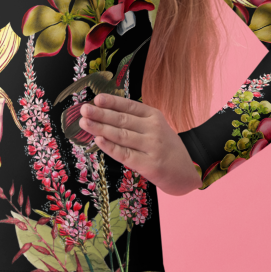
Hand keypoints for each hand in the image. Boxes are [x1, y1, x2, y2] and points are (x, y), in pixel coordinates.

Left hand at [78, 93, 202, 194]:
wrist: (186, 173)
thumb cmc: (166, 148)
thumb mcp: (156, 127)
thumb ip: (135, 120)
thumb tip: (104, 112)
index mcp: (154, 116)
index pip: (129, 106)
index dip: (112, 102)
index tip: (96, 98)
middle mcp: (154, 129)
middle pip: (122, 120)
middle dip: (100, 114)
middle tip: (83, 110)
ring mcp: (152, 147)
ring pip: (121, 135)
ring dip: (100, 128)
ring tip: (84, 123)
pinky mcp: (149, 165)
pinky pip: (125, 154)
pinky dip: (111, 147)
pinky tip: (98, 141)